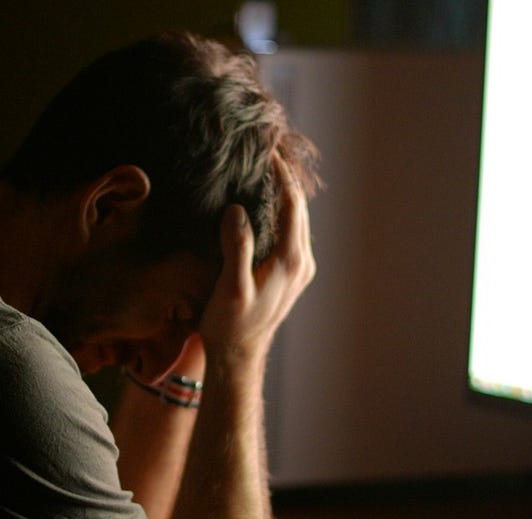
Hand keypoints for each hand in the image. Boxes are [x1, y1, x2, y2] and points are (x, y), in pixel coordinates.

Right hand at [198, 154, 314, 365]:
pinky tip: (264, 203)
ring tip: (266, 169)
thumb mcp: (230, 286)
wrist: (238, 356)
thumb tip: (237, 209)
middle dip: (285, 178)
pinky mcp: (291, 273)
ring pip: (297, 220)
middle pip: (299, 208)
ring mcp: (299, 268)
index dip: (281, 175)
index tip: (268, 150)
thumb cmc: (230, 324)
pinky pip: (291, 232)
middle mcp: (301, 262)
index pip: (292, 205)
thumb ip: (237, 247)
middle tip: (267, 151)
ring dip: (284, 194)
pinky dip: (281, 212)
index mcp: (290, 261)